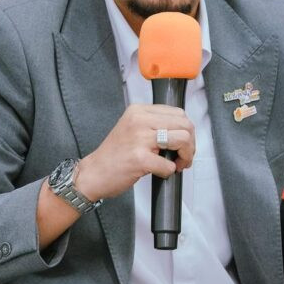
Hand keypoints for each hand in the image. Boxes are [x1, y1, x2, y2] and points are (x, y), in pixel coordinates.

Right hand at [75, 104, 195, 200]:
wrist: (93, 173)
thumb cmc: (114, 154)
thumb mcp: (133, 128)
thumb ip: (155, 124)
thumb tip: (183, 132)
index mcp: (139, 110)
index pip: (178, 113)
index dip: (187, 131)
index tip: (182, 144)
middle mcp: (139, 120)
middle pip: (185, 125)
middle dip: (190, 144)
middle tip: (183, 157)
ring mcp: (139, 138)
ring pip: (182, 139)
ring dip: (185, 156)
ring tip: (177, 164)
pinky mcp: (139, 158)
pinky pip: (169, 165)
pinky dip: (169, 171)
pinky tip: (160, 172)